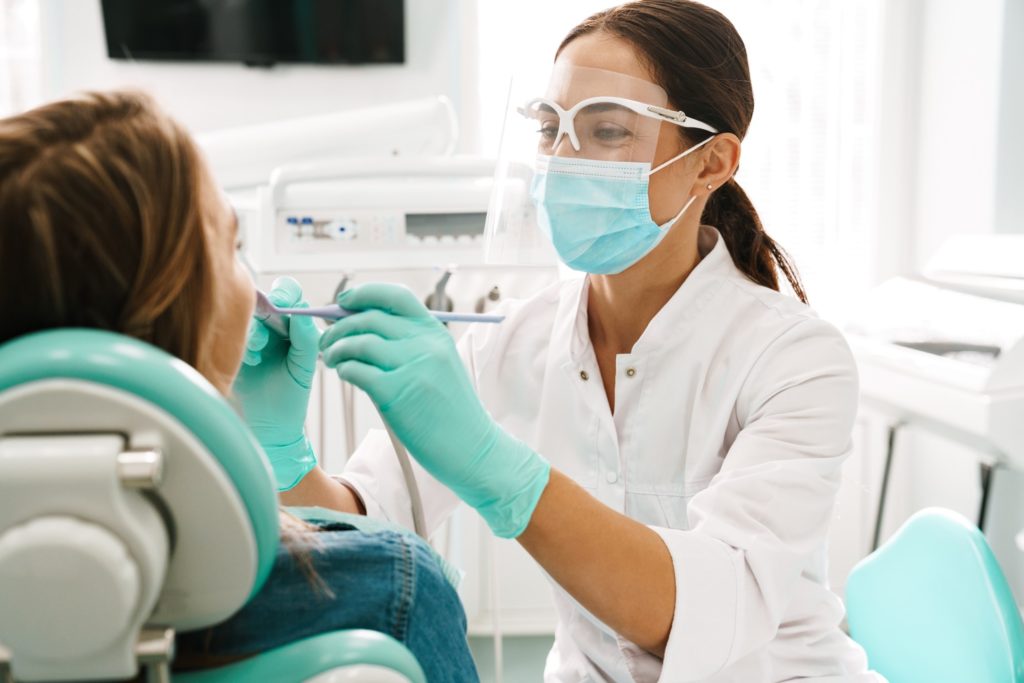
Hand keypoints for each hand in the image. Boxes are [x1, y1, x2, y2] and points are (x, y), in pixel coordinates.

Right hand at [233, 277, 320, 490]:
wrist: (270, 425)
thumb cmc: (291, 395)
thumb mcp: (304, 366)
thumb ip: (306, 338)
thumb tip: (301, 311)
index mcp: (292, 324)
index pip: (289, 293)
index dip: (286, 293)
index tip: (285, 305)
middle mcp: (270, 325)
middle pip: (264, 297)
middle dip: (267, 306)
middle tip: (271, 315)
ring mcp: (250, 335)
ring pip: (246, 316)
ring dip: (255, 330)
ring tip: (259, 351)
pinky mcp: (232, 348)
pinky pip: (232, 334)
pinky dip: (243, 343)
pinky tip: (251, 361)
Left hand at [318, 284, 549, 537]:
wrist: (472, 448)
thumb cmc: (451, 411)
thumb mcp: (440, 366)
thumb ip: (410, 345)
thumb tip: (362, 329)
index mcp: (435, 333)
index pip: (395, 295)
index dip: (364, 293)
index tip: (344, 300)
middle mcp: (424, 344)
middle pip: (370, 318)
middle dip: (340, 326)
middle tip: (328, 340)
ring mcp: (411, 367)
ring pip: (358, 342)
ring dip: (337, 349)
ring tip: (333, 360)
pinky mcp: (396, 393)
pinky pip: (357, 370)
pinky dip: (345, 370)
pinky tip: (345, 375)